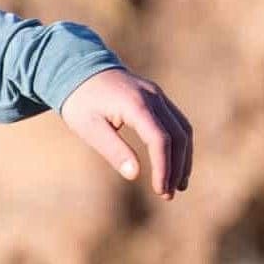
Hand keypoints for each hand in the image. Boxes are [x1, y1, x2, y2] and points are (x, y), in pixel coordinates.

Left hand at [58, 65, 191, 199]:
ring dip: (183, 158)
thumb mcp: (89, 128)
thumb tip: (135, 174)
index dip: (164, 167)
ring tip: (177, 185)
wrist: (80, 69)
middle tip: (168, 194)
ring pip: (183, 129)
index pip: (160, 139)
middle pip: (178, 135)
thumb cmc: (81, 101)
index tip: (160, 190)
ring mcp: (158, 96)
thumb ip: (113, 150)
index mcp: (136, 104)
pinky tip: (175, 164)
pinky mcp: (158, 98)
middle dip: (177, 167)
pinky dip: (179, 145)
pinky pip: (177, 122)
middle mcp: (153, 97)